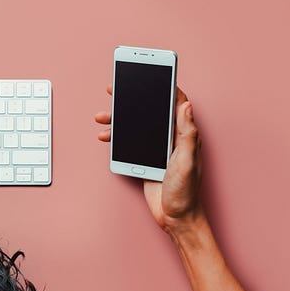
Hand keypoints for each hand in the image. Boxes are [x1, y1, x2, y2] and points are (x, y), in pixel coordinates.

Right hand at [95, 86, 203, 233]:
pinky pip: (128, 144)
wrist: (175, 217)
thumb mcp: (187, 161)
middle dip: (133, 99)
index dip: (164, 86)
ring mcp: (156, 149)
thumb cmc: (186, 192)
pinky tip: (106, 137)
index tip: (152, 73)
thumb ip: (187, 133)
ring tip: (102, 117)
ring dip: (119, 120)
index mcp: (183, 135)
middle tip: (116, 89)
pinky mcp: (145, 160)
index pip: (175, 103)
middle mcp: (170, 139)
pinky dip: (116, 139)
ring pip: (136, 127)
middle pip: (151, 111)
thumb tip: (187, 105)